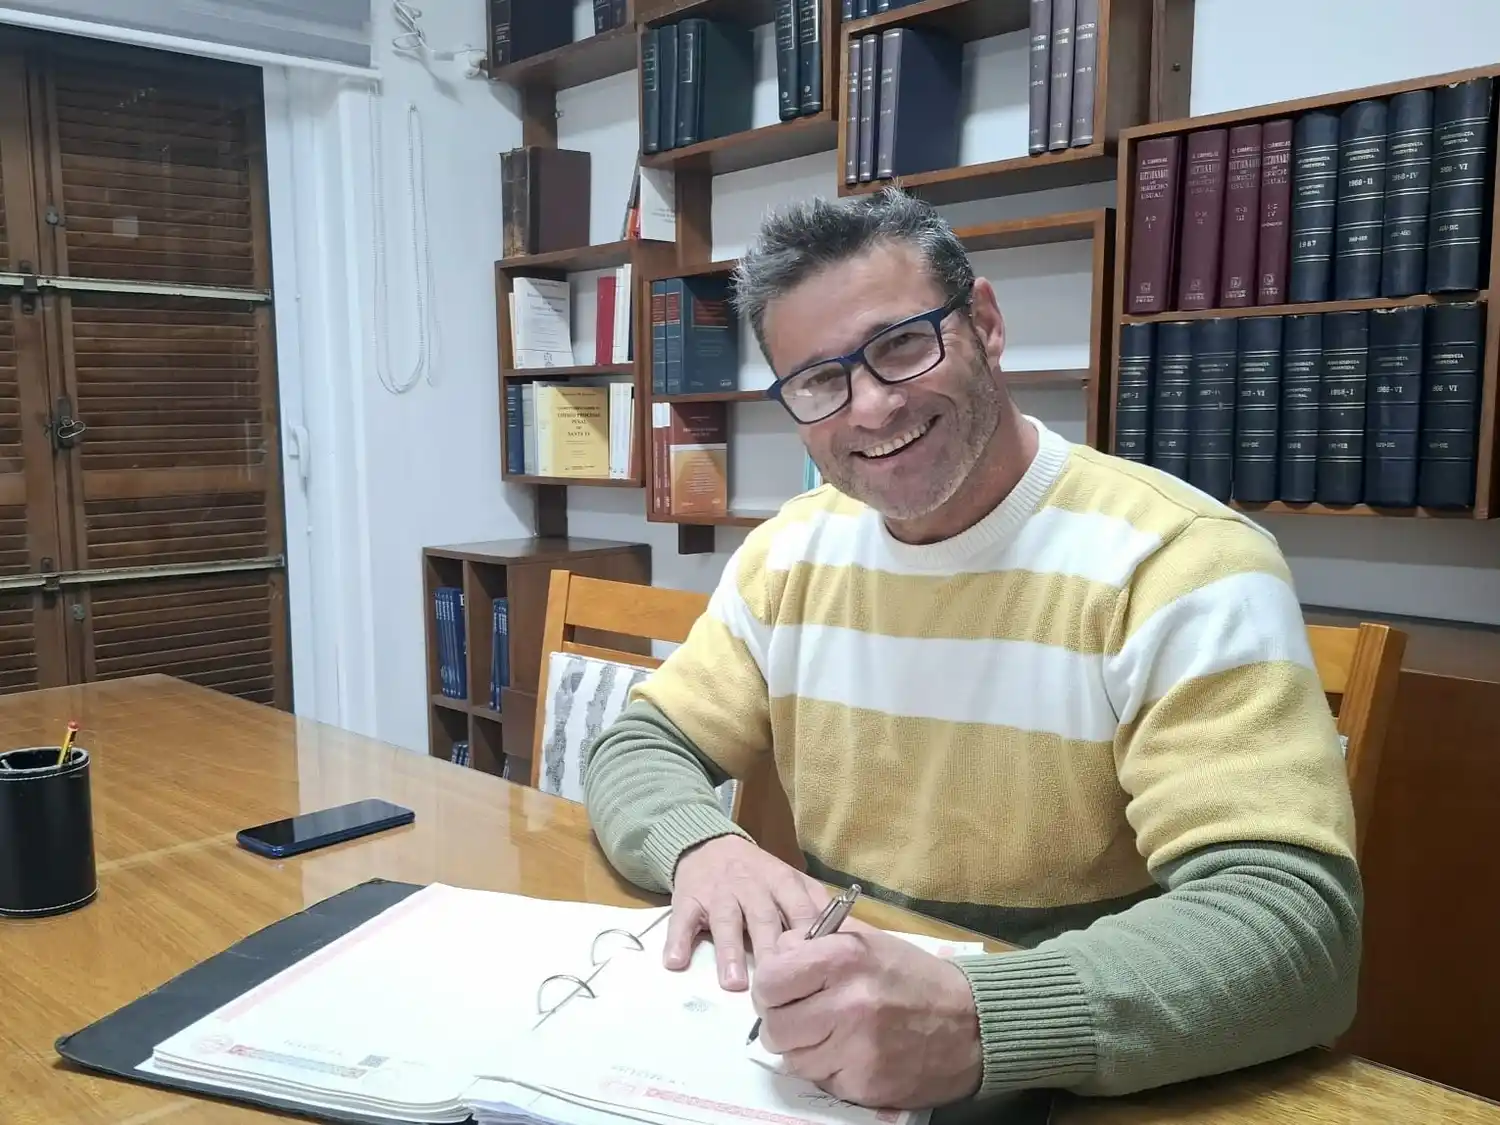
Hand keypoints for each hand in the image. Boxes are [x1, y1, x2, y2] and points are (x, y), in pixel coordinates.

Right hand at [666, 834, 830, 989]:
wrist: (708, 843)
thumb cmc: (756, 872)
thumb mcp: (788, 879)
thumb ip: (812, 904)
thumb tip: (847, 938)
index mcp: (781, 881)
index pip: (799, 908)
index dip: (807, 936)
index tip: (817, 965)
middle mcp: (751, 885)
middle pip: (763, 918)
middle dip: (771, 949)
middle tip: (778, 983)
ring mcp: (718, 893)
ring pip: (725, 921)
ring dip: (729, 952)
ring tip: (733, 984)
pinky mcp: (688, 899)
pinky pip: (682, 920)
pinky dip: (677, 940)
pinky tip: (675, 962)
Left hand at [752, 927, 982, 1108]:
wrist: (972, 1024)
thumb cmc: (914, 978)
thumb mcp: (867, 941)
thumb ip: (816, 942)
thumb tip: (776, 953)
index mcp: (843, 959)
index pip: (769, 980)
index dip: (770, 988)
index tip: (781, 990)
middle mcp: (847, 1004)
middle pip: (775, 1027)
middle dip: (782, 1023)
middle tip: (802, 1016)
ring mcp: (855, 1049)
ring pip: (793, 1059)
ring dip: (804, 1049)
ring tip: (830, 1034)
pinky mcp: (864, 1085)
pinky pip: (821, 1080)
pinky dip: (830, 1069)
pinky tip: (852, 1053)